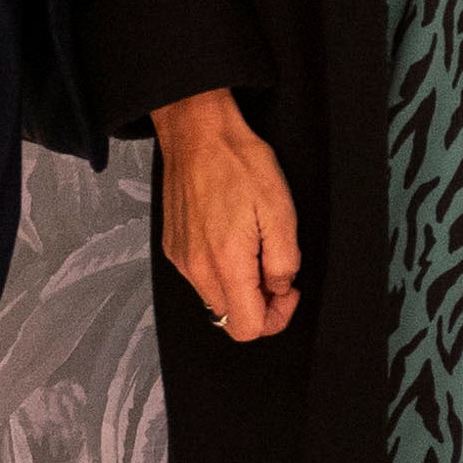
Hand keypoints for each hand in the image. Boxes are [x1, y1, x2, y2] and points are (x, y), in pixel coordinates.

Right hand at [152, 89, 300, 339]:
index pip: (246, 328)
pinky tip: (234, 239)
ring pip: (215, 299)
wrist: (197, 134)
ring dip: (240, 287)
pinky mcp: (173, 248)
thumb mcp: (281, 210)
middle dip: (260, 304)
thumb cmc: (240, 164)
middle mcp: (196, 269)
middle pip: (230, 318)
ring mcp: (181, 260)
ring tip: (256, 249)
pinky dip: (222, 271)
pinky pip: (201, 277)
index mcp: (225, 263)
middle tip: (276, 269)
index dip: (276, 317)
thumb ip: (284, 260)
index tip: (289, 289)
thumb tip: (280, 288)